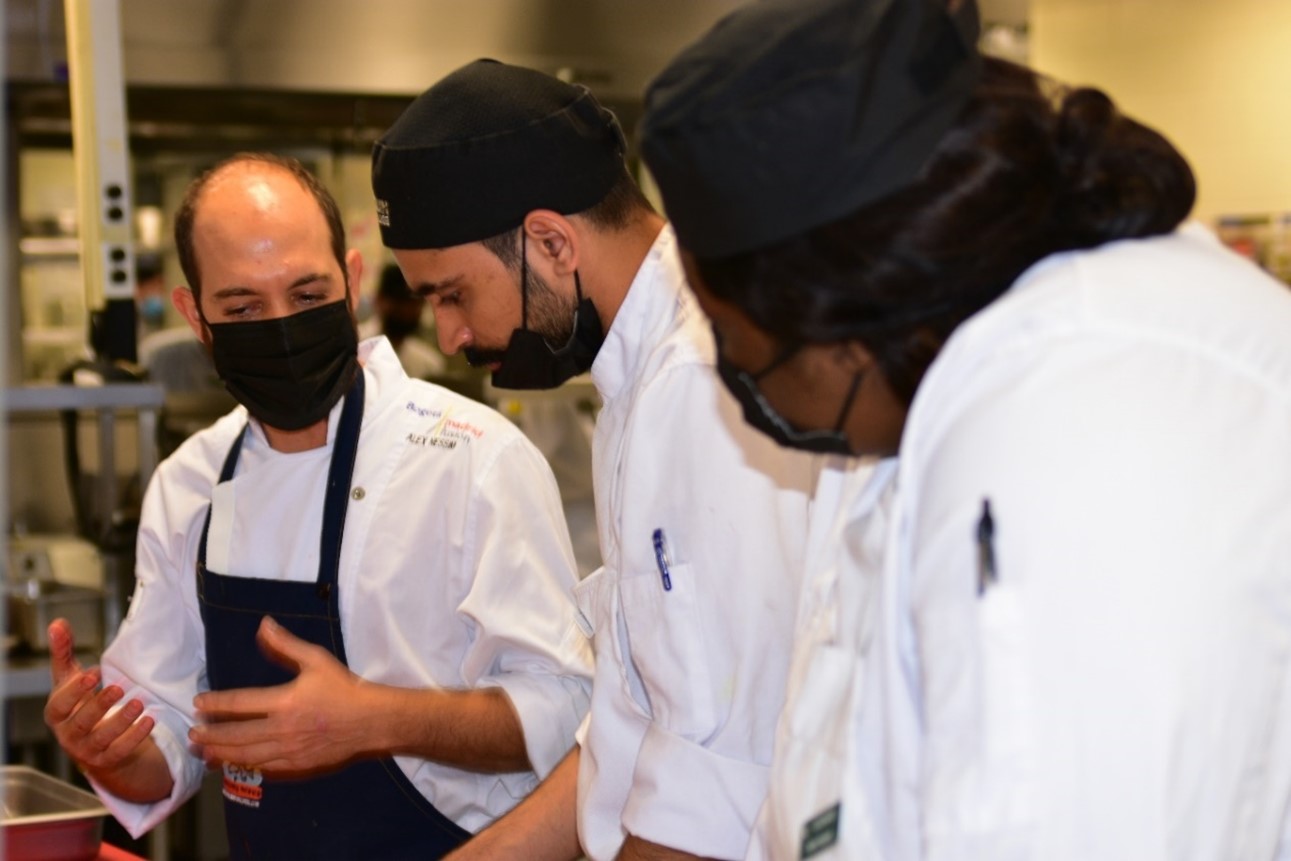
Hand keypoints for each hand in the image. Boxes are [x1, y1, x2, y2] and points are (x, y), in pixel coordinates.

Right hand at [43, 618, 156, 774]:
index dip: (74, 691)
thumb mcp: (69, 678)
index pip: (59, 706)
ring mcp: (87, 750)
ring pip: (102, 738)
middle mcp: (68, 735)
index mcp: (57, 715)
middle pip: (80, 722)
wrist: (92, 740)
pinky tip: (150, 720)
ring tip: (139, 703)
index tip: (94, 673)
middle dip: (99, 705)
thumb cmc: (78, 703)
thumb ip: (63, 651)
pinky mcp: (107, 760)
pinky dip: (135, 736)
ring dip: (121, 721)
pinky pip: (120, 751)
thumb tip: (57, 623)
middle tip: (120, 687)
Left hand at [190, 616, 374, 775]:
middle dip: (211, 734)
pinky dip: (245, 764)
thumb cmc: (342, 687)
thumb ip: (285, 644)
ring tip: (204, 752)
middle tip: (193, 733)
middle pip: (237, 735)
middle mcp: (282, 728)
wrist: (369, 720)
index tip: (198, 703)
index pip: (240, 703)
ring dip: (222, 753)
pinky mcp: (297, 764)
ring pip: (247, 755)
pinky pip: (265, 767)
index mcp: (284, 701)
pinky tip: (235, 762)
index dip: (216, 703)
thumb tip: (263, 625)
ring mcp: (289, 750)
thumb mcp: (316, 659)